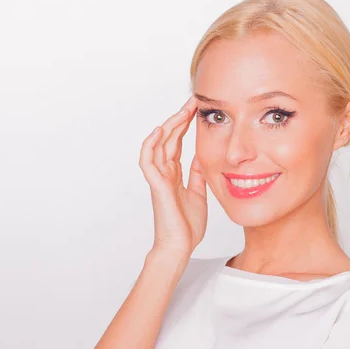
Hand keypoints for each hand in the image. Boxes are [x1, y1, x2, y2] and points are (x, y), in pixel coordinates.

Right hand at [139, 95, 206, 257]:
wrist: (180, 247)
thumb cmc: (187, 226)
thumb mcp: (198, 194)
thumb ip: (197, 175)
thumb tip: (201, 157)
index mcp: (175, 175)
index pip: (177, 143)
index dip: (185, 125)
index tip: (196, 110)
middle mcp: (165, 173)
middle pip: (168, 139)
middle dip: (179, 119)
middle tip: (192, 101)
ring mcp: (159, 178)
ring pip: (158, 145)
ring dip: (168, 126)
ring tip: (181, 110)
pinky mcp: (157, 186)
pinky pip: (148, 161)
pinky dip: (150, 145)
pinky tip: (159, 131)